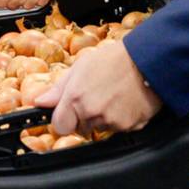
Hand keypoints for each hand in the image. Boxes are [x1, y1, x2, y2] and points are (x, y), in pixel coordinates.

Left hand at [38, 39, 162, 135]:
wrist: (148, 61)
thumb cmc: (115, 59)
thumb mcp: (81, 67)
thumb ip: (58, 88)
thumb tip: (40, 101)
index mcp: (75, 97)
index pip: (59, 126)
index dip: (64, 120)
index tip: (69, 113)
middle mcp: (91, 112)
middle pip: (81, 129)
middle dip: (85, 118)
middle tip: (98, 98)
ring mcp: (110, 121)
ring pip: (100, 129)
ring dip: (104, 118)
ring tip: (114, 97)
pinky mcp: (129, 126)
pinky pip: (119, 129)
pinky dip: (121, 120)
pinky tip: (125, 102)